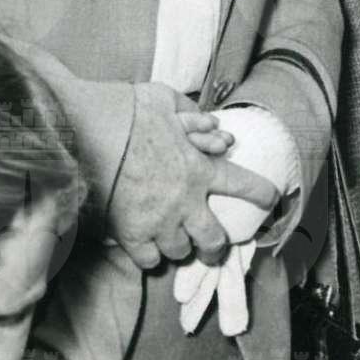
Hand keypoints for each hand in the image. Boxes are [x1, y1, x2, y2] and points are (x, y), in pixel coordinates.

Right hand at [111, 84, 281, 271]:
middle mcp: (185, 201)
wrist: (87, 132)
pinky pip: (149, 259)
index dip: (261, 194)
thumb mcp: (167, 100)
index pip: (243, 186)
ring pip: (181, 250)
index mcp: (200, 168)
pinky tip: (148, 248)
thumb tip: (211, 122)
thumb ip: (192, 114)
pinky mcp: (131, 234)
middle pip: (214, 239)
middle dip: (216, 246)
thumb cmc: (128, 112)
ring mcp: (159, 221)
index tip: (271, 200)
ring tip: (173, 242)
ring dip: (179, 246)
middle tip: (213, 247)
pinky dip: (150, 255)